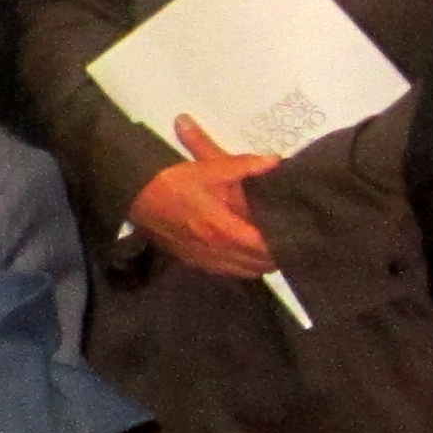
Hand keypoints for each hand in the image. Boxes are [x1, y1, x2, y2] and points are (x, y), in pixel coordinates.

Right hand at [126, 113, 281, 279]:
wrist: (136, 197)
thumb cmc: (174, 183)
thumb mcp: (210, 169)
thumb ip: (245, 166)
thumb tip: (276, 160)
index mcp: (223, 230)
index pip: (263, 248)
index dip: (283, 245)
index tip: (296, 234)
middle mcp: (216, 251)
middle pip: (259, 265)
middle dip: (277, 256)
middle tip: (289, 239)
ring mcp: (204, 260)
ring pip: (246, 271)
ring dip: (261, 263)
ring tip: (270, 246)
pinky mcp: (194, 262)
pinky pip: (228, 272)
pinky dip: (243, 265)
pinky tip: (244, 250)